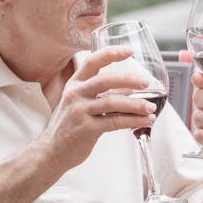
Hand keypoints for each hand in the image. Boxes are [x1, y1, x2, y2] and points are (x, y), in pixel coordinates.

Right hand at [41, 46, 155, 173]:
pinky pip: (115, 122)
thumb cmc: (69, 126)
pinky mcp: (87, 129)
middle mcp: (75, 94)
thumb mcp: (76, 102)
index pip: (92, 61)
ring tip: (150, 107)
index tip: (129, 50)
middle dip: (129, 80)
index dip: (111, 53)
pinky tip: (145, 121)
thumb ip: (96, 93)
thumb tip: (129, 89)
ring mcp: (80, 111)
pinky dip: (134, 121)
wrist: (51, 152)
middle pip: (106, 80)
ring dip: (136, 105)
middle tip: (146, 82)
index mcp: (74, 84)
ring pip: (113, 102)